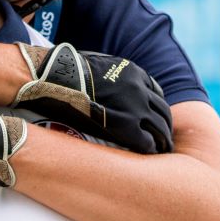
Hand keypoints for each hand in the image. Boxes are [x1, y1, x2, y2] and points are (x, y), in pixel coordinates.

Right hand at [13, 43, 173, 153]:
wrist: (55, 78)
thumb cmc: (67, 71)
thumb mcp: (97, 64)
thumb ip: (110, 73)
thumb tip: (103, 80)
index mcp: (134, 72)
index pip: (156, 93)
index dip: (156, 108)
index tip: (154, 118)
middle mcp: (139, 88)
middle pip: (162, 112)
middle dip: (164, 126)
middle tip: (164, 139)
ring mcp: (135, 106)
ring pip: (160, 128)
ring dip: (162, 140)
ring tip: (161, 151)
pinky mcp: (126, 126)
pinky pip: (146, 142)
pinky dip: (149, 149)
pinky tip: (148, 156)